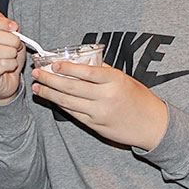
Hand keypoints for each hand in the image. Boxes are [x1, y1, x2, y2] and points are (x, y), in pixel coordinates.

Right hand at [0, 6, 25, 103]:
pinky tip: (10, 65)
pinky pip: (0, 64)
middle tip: (17, 44)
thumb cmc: (5, 56)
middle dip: (10, 39)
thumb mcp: (8, 36)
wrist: (4, 81)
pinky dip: (11, 63)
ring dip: (11, 52)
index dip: (0, 21)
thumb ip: (2, 23)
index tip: (14, 27)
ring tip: (13, 55)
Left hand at [30, 62, 167, 150]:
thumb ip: (104, 72)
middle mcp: (106, 96)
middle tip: (37, 74)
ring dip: (49, 94)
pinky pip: (73, 113)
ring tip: (37, 87)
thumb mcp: (125, 79)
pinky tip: (51, 99)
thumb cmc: (140, 98)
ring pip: (68, 101)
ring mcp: (99, 112)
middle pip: (71, 87)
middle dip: (50, 80)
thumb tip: (82, 63)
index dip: (67, 68)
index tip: (53, 64)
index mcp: (114, 80)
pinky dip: (60, 105)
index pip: (86, 72)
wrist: (152, 125)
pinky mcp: (95, 125)